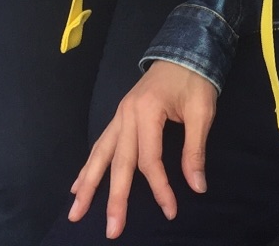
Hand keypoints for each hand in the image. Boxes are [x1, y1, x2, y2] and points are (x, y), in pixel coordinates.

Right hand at [68, 60, 217, 238]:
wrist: (184, 50)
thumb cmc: (195, 80)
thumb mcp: (202, 111)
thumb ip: (195, 149)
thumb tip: (197, 186)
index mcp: (146, 112)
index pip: (150, 160)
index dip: (160, 188)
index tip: (171, 211)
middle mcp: (126, 115)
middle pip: (118, 163)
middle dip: (114, 198)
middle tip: (112, 230)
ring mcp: (119, 115)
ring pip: (100, 155)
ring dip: (88, 185)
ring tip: (76, 212)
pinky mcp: (119, 117)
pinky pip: (100, 145)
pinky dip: (88, 167)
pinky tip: (78, 185)